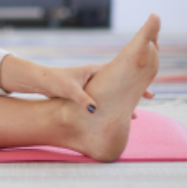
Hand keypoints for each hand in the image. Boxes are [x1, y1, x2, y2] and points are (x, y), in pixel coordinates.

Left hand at [0, 56, 154, 112]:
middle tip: (150, 98)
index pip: (119, 75)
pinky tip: (117, 116)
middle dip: (133, 92)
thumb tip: (94, 109)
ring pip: (112, 94)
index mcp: (93, 71)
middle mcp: (94, 76)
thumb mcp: (68, 89)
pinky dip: (112, 106)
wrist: (37, 81)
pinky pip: (103, 100)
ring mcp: (90, 84)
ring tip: (136, 115)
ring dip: (123, 102)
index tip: (147, 91)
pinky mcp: (84, 93)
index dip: (134, 82)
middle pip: (119, 84)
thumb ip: (82, 99)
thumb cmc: (52, 81)